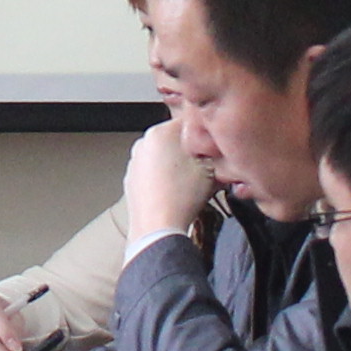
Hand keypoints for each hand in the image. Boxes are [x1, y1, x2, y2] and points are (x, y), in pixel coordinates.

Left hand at [122, 121, 222, 247]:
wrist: (157, 228)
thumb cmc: (181, 198)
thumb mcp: (211, 169)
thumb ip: (215, 151)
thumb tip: (219, 147)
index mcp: (161, 132)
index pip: (189, 122)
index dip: (206, 134)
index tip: (213, 147)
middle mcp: (144, 143)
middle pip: (175, 138)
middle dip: (190, 150)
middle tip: (205, 167)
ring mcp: (135, 161)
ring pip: (163, 156)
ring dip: (177, 165)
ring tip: (190, 184)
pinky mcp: (132, 179)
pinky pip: (153, 172)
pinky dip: (164, 178)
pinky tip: (175, 192)